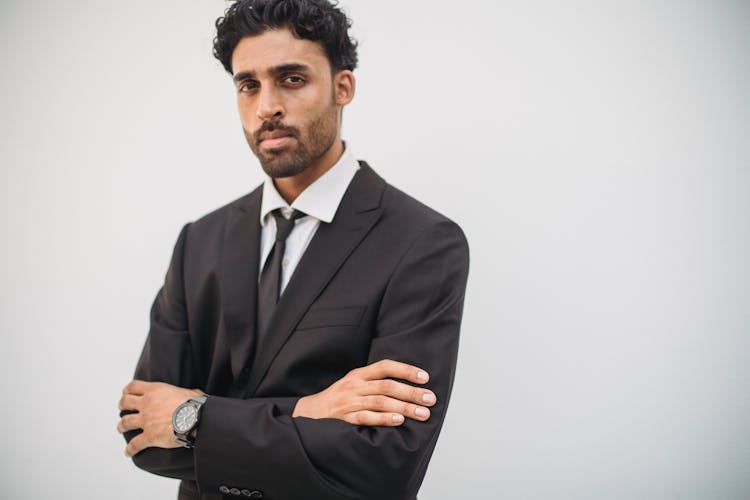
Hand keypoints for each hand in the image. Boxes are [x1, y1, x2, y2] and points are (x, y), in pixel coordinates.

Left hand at [117, 380, 203, 456]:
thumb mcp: (189, 392)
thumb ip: (185, 394)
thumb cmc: (195, 405)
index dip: (128, 390)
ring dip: (121, 426)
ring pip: (125, 423)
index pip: (134, 387)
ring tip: (121, 428)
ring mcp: (146, 420)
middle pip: (125, 402)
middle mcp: (147, 404)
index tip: (127, 393)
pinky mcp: (149, 436)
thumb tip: (195, 393)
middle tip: (123, 409)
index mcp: (156, 391)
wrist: (195, 419)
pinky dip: (130, 449)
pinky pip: (134, 444)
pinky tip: (128, 452)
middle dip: (122, 406)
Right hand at [292, 359, 435, 425]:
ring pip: (381, 401)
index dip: (406, 370)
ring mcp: (349, 402)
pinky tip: (399, 421)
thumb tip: (406, 384)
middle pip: (387, 386)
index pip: (385, 366)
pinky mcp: (345, 419)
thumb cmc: (337, 399)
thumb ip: (374, 382)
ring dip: (405, 407)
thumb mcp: (353, 383)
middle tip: (430, 399)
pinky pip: (367, 418)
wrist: (308, 413)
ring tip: (422, 413)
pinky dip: (384, 419)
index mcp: (358, 374)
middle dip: (411, 392)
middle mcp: (354, 386)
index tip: (425, 378)